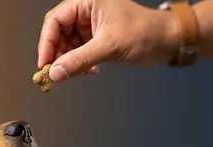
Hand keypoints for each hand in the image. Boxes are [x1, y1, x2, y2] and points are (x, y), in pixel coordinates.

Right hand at [37, 0, 181, 82]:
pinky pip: (77, 51)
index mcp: (88, 1)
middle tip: (57, 73)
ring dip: (69, 61)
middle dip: (58, 54)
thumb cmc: (145, 33)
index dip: (47, 43)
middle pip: (58, 32)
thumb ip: (79, 60)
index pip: (55, 20)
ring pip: (66, 44)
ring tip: (80, 72)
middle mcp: (87, 10)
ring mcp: (91, 24)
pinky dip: (79, 63)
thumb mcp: (109, 46)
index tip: (44, 64)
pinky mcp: (96, 38)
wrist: (167, 41)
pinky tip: (90, 70)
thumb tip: (55, 73)